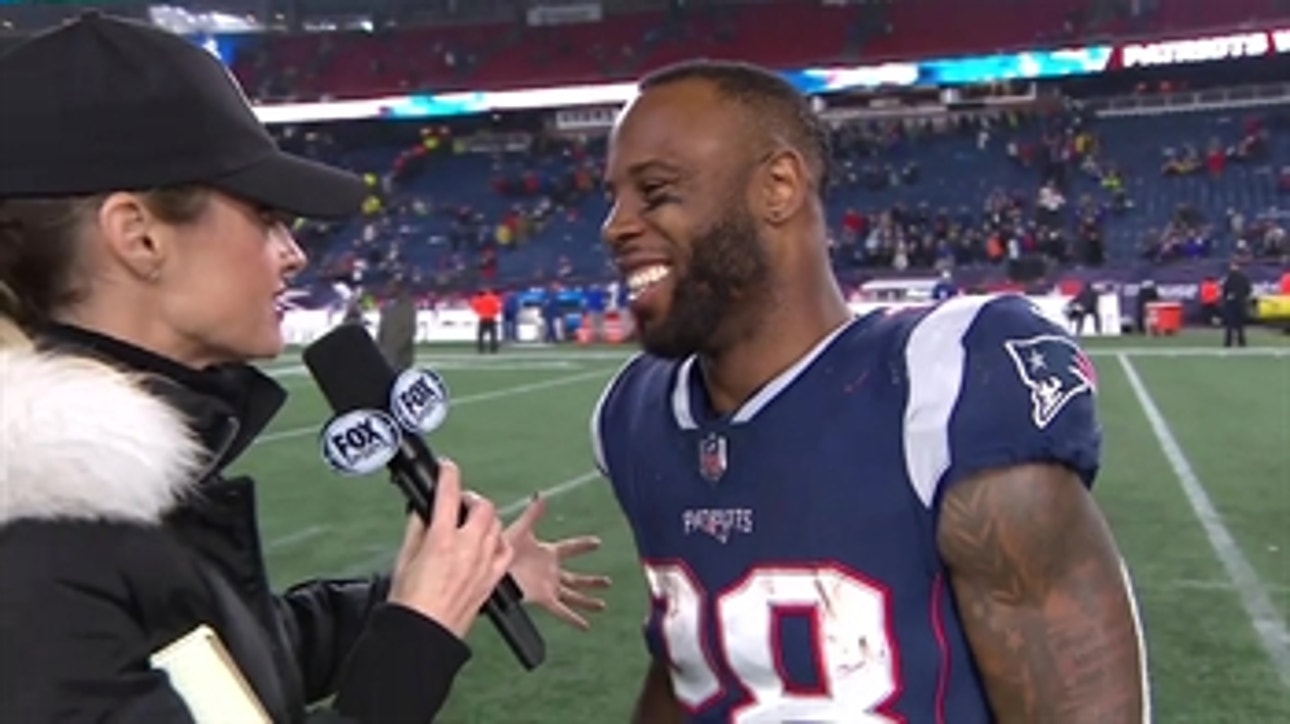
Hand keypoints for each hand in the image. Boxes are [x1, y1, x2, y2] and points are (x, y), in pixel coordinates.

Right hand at [387, 460, 513, 639]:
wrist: (423, 635)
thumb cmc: (409, 604)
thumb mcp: (403, 558)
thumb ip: (416, 529)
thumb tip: (422, 511)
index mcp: (441, 540)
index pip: (449, 494)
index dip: (449, 474)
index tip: (447, 467)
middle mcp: (467, 549)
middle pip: (482, 507)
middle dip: (471, 499)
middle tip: (459, 502)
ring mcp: (484, 564)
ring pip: (496, 526)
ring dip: (485, 518)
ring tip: (471, 523)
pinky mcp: (492, 580)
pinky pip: (505, 550)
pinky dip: (498, 541)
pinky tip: (489, 543)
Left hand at [504, 493, 610, 629]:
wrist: (493, 570)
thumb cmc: (505, 549)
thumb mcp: (522, 530)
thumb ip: (533, 514)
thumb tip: (541, 495)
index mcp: (548, 554)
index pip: (570, 548)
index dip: (583, 545)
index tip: (597, 542)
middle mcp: (551, 572)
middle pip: (576, 577)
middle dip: (592, 580)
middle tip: (608, 582)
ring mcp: (549, 586)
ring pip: (574, 595)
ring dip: (587, 600)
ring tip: (602, 605)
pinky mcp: (544, 598)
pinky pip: (562, 610)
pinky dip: (574, 618)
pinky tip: (585, 625)